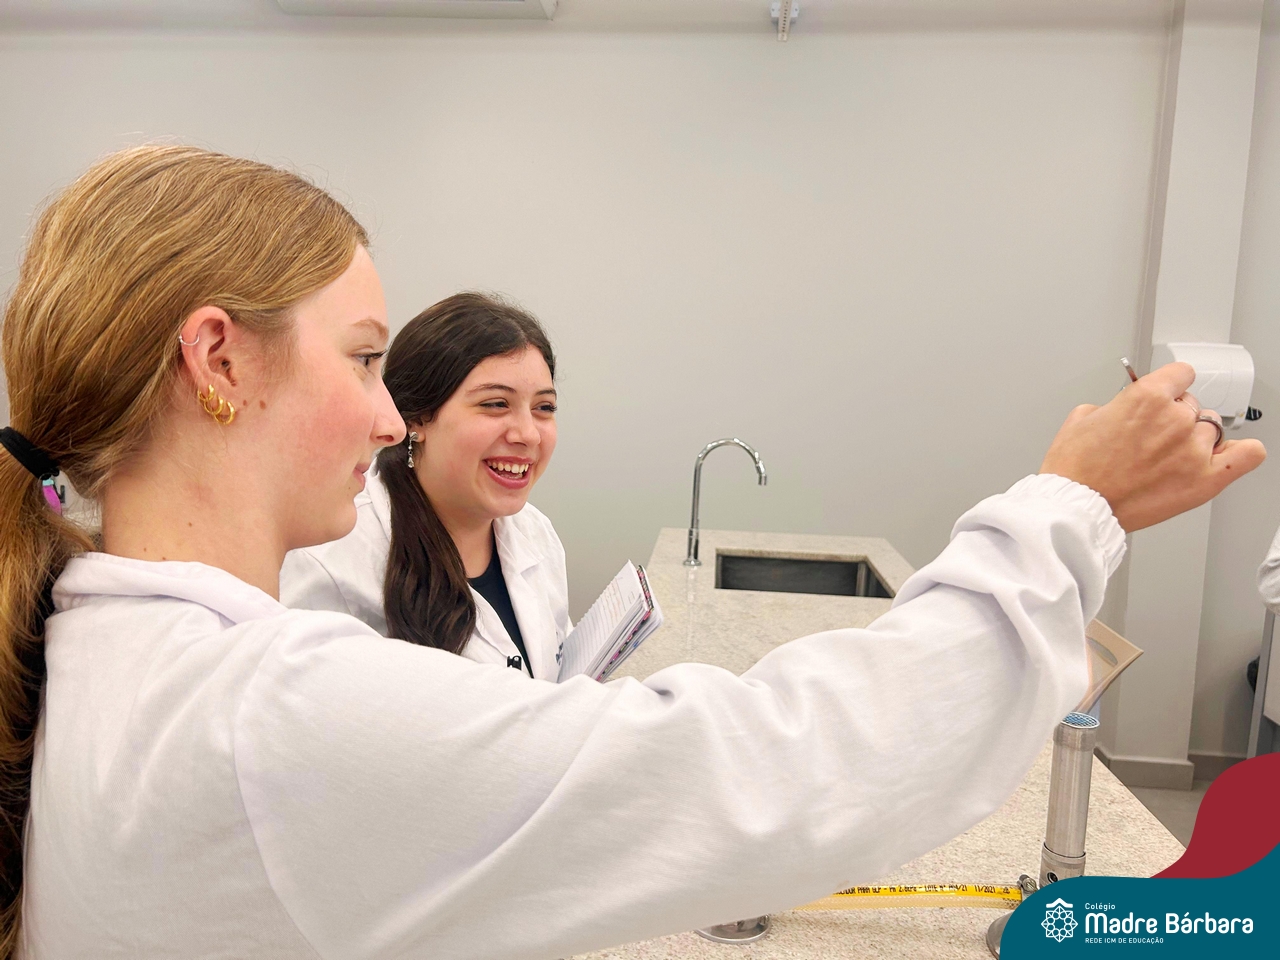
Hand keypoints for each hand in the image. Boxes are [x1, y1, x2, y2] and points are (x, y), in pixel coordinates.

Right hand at [1039, 362, 1265, 531]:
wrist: (1078, 507)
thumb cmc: (1076, 470)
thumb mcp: (1081, 418)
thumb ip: (1113, 406)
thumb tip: (1123, 410)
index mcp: (1147, 396)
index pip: (1181, 374)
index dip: (1170, 385)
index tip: (1166, 394)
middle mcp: (1175, 419)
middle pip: (1194, 403)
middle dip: (1176, 416)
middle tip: (1155, 437)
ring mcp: (1193, 449)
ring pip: (1212, 429)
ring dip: (1195, 438)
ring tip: (1172, 454)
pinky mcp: (1205, 480)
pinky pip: (1248, 455)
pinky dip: (1242, 452)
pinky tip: (1224, 456)